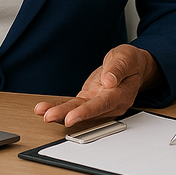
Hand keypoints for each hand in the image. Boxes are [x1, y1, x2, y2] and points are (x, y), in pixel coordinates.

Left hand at [34, 45, 160, 126]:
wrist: (132, 66)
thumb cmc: (130, 61)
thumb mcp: (126, 58)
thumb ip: (118, 69)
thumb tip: (109, 80)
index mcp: (121, 94)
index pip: (103, 105)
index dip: (86, 112)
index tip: (71, 117)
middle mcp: (110, 104)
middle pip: (88, 112)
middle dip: (67, 115)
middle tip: (50, 117)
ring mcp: (99, 103)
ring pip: (78, 110)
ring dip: (60, 113)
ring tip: (43, 113)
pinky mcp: (90, 100)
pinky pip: (74, 106)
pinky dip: (59, 108)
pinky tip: (45, 109)